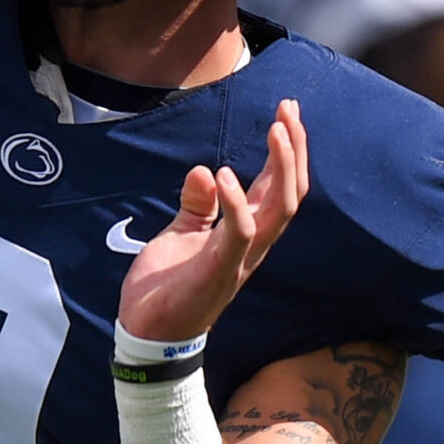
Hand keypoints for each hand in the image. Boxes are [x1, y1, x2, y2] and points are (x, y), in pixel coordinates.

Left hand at [117, 99, 308, 341]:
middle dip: (295, 150)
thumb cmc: (167, 287)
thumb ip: (197, 206)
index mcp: (246, 235)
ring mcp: (240, 259)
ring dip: (282, 168)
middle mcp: (253, 246)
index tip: (286, 113)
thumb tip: (203, 170)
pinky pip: (240, 234)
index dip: (287, 151)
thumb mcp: (181, 234)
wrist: (149, 334)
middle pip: (291, 193)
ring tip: (277, 129)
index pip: (279, 188)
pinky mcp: (219, 271)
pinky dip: (236, 203)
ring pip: (280, 210)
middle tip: (289, 109)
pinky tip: (223, 174)